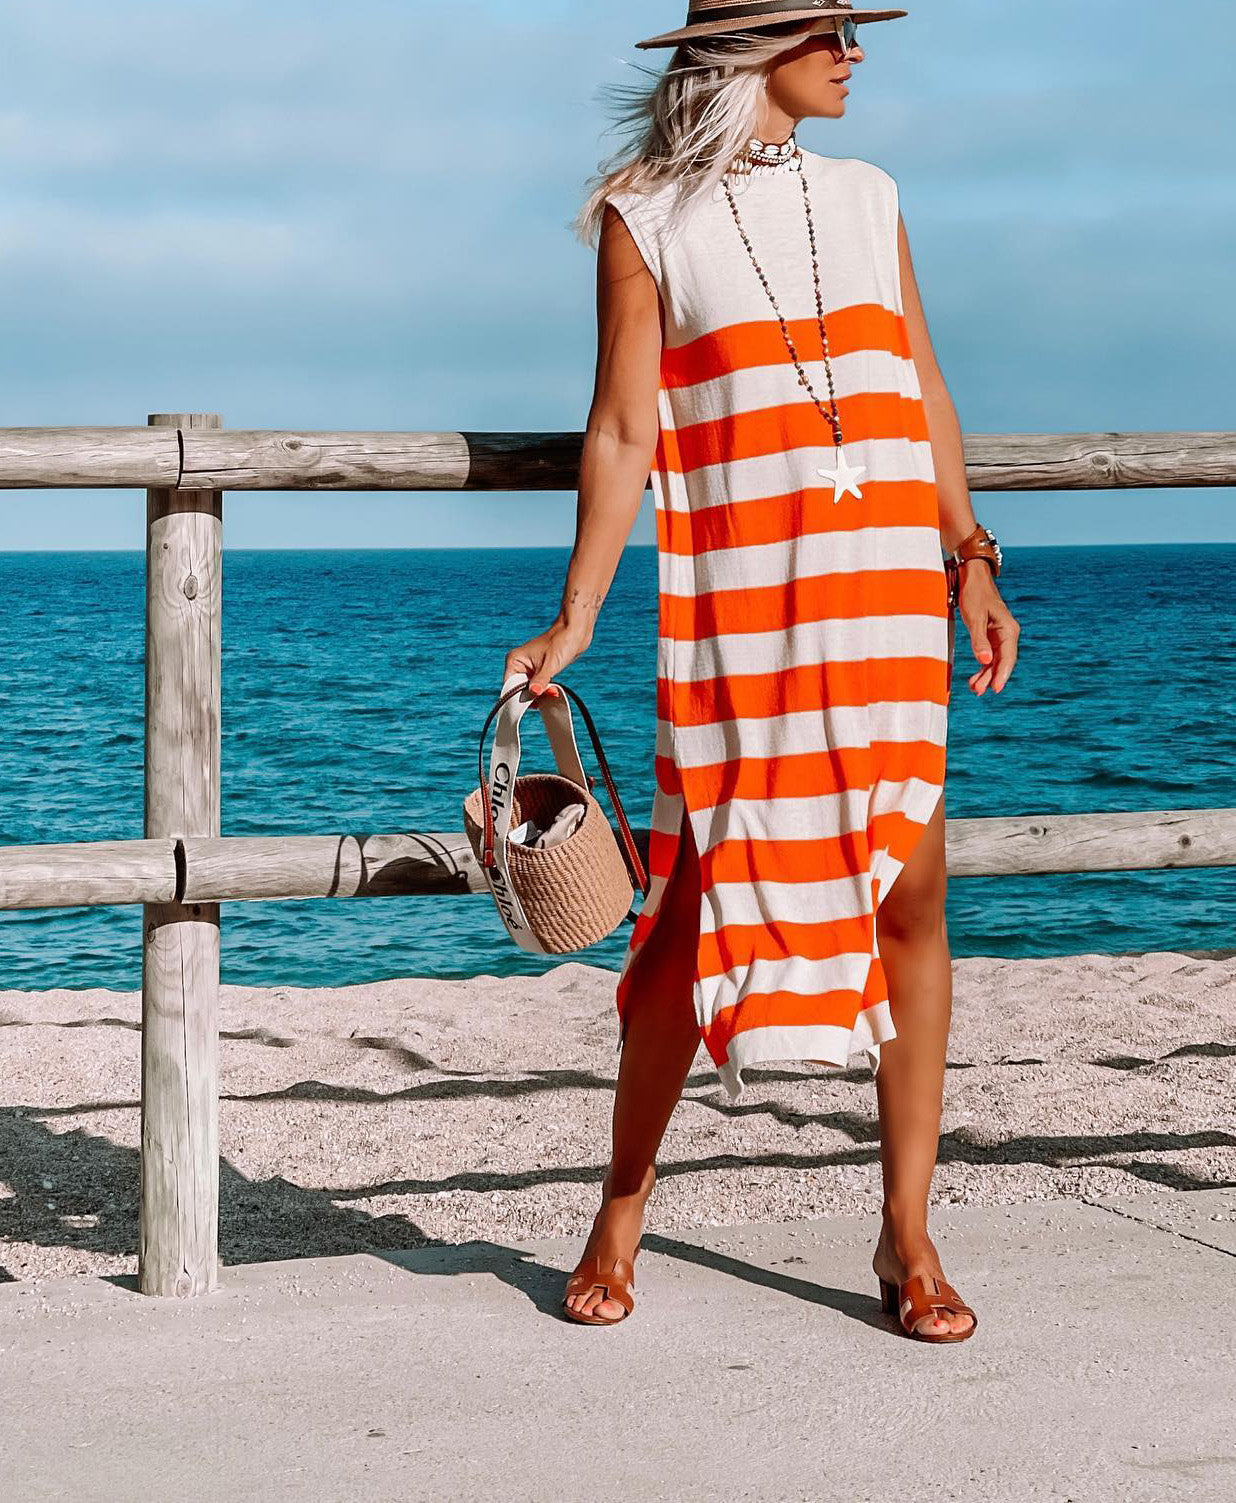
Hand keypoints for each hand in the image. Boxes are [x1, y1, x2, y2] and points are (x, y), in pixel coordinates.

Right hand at [504, 620, 591, 699]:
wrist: (576, 633)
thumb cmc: (561, 642)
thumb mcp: (550, 665)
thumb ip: (540, 681)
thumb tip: (533, 693)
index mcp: (515, 660)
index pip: (509, 686)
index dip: (518, 697)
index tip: (531, 704)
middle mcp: (519, 664)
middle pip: (519, 690)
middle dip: (533, 696)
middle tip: (546, 697)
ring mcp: (530, 668)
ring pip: (530, 689)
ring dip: (541, 695)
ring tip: (553, 693)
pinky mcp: (540, 671)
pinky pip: (539, 686)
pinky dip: (545, 691)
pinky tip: (553, 691)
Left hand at [958, 564, 1018, 694]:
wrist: (972, 577)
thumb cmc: (974, 594)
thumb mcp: (975, 617)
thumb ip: (979, 640)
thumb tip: (985, 662)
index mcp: (1009, 629)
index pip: (1008, 657)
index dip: (1002, 675)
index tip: (994, 689)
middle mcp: (1008, 634)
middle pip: (1002, 661)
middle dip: (991, 678)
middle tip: (979, 692)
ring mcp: (1000, 635)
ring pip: (995, 660)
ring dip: (986, 675)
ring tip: (974, 689)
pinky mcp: (991, 635)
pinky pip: (989, 655)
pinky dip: (983, 666)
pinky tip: (975, 678)